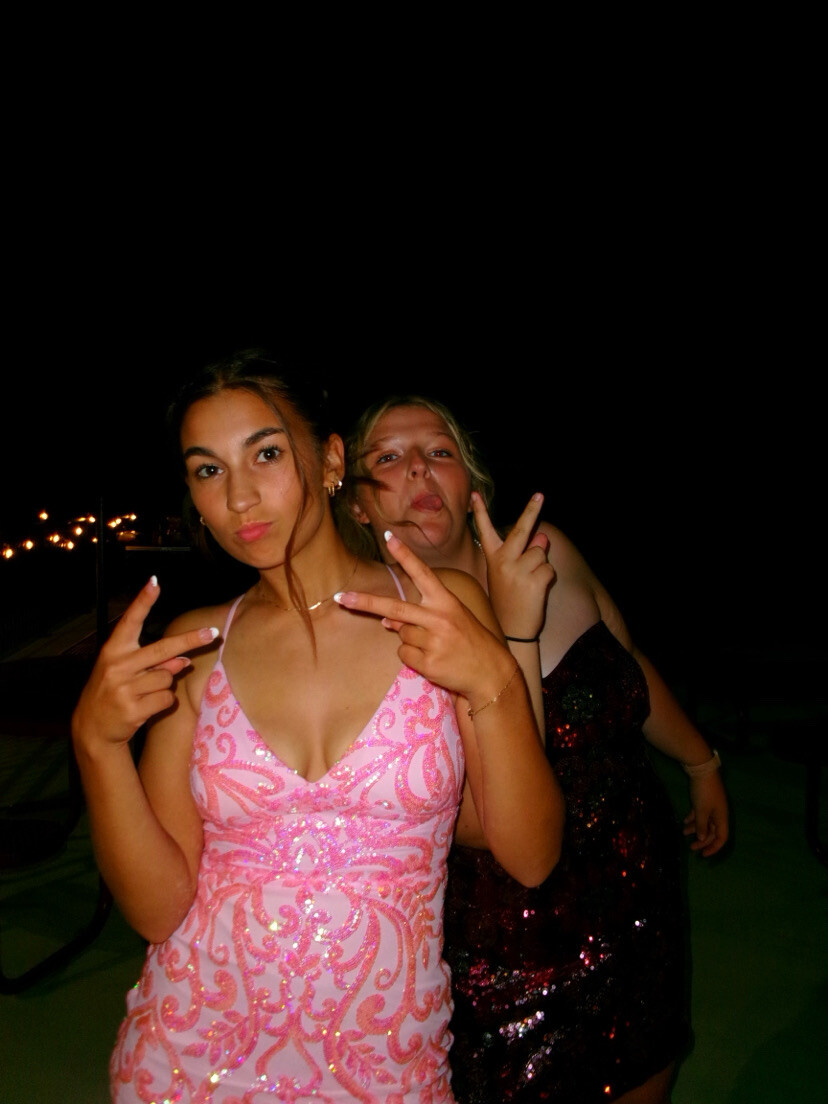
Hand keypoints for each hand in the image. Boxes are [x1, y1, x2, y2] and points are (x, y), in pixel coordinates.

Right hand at [71, 577, 219, 750]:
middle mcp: (118, 666)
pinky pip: (167, 698)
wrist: (93, 729)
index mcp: (113, 651)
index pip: (130, 621)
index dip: (143, 601)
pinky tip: (146, 706)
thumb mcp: (125, 672)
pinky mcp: (133, 709)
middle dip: (191, 640)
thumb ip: (152, 662)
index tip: (154, 582)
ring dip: (165, 685)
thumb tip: (183, 660)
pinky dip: (164, 702)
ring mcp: (124, 689)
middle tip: (213, 633)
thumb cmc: (113, 692)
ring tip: (144, 693)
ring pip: (168, 677)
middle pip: (163, 648)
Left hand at [334, 531, 515, 704]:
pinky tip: (433, 659)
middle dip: (365, 602)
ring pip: (400, 634)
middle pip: (394, 608)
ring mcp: (434, 641)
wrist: (491, 672)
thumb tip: (385, 621)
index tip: (388, 537)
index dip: (405, 555)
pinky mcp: (429, 663)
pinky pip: (404, 655)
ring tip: (435, 645)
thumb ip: (420, 616)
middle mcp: (439, 618)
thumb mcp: (450, 620)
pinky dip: (413, 657)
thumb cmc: (470, 641)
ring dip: (410, 639)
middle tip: (340, 598)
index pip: (422, 573)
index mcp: (446, 601)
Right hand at [472, 491, 554, 640]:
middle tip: (540, 495)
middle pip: (522, 529)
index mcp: (493, 558)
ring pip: (540, 552)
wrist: (512, 630)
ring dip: (540, 563)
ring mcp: (518, 570)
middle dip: (532, 510)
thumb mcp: (508, 575)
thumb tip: (542, 536)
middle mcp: (503, 561)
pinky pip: (549, 568)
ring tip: (529, 582)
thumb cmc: (509, 600)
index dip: (480, 512)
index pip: (485, 530)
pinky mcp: (534, 580)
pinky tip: (536, 590)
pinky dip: (547, 577)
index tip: (475, 494)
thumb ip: (522, 554)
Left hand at [682, 772, 729, 856]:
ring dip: (695, 828)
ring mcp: (712, 805)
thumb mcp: (702, 811)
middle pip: (712, 831)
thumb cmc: (704, 792)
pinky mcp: (704, 798)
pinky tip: (684, 821)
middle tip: (691, 847)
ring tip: (683, 832)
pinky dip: (693, 818)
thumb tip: (702, 838)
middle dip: (702, 840)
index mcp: (722, 817)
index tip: (703, 854)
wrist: (701, 769)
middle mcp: (719, 813)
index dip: (714, 847)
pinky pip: (700, 812)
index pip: (722, 837)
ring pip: (705, 821)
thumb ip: (702, 826)